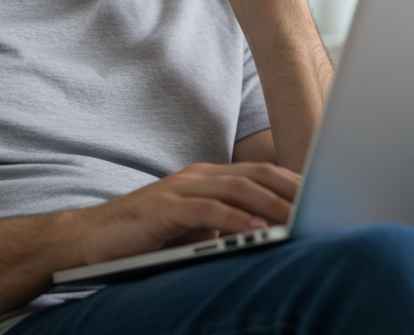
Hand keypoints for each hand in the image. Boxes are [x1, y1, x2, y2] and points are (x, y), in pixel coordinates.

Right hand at [70, 162, 299, 266]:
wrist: (89, 240)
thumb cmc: (145, 238)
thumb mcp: (194, 230)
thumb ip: (225, 226)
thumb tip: (268, 236)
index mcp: (208, 178)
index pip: (261, 173)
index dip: (293, 183)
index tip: (324, 197)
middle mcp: (198, 176)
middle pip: (256, 175)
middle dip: (292, 190)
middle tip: (322, 206)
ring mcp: (180, 189)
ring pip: (237, 189)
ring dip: (271, 204)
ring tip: (299, 218)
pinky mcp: (164, 208)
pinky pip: (208, 211)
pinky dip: (236, 220)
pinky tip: (257, 230)